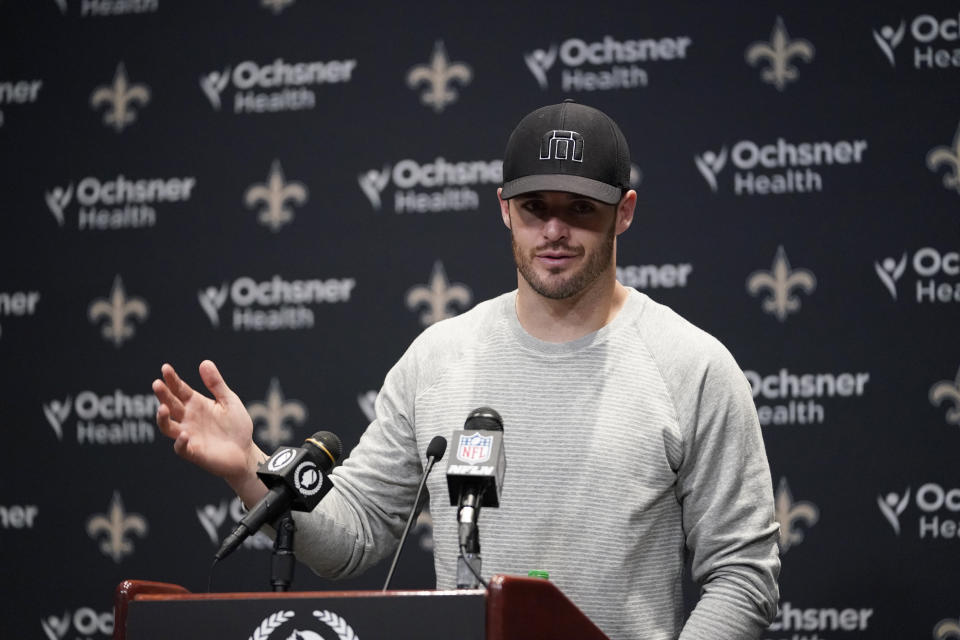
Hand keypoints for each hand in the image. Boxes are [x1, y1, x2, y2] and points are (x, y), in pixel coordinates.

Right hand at [153, 360, 263, 489]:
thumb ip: (216, 384)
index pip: (179, 389)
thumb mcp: (229, 401)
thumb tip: (204, 362)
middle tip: (157, 384)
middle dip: (163, 395)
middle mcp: (188, 418)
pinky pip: (181, 448)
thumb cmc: (236, 425)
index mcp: (195, 404)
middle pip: (170, 405)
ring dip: (163, 418)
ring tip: (163, 408)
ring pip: (168, 427)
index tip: (165, 368)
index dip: (172, 379)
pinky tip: (184, 433)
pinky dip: (180, 442)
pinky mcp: (194, 452)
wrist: (246, 451)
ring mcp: (189, 435)